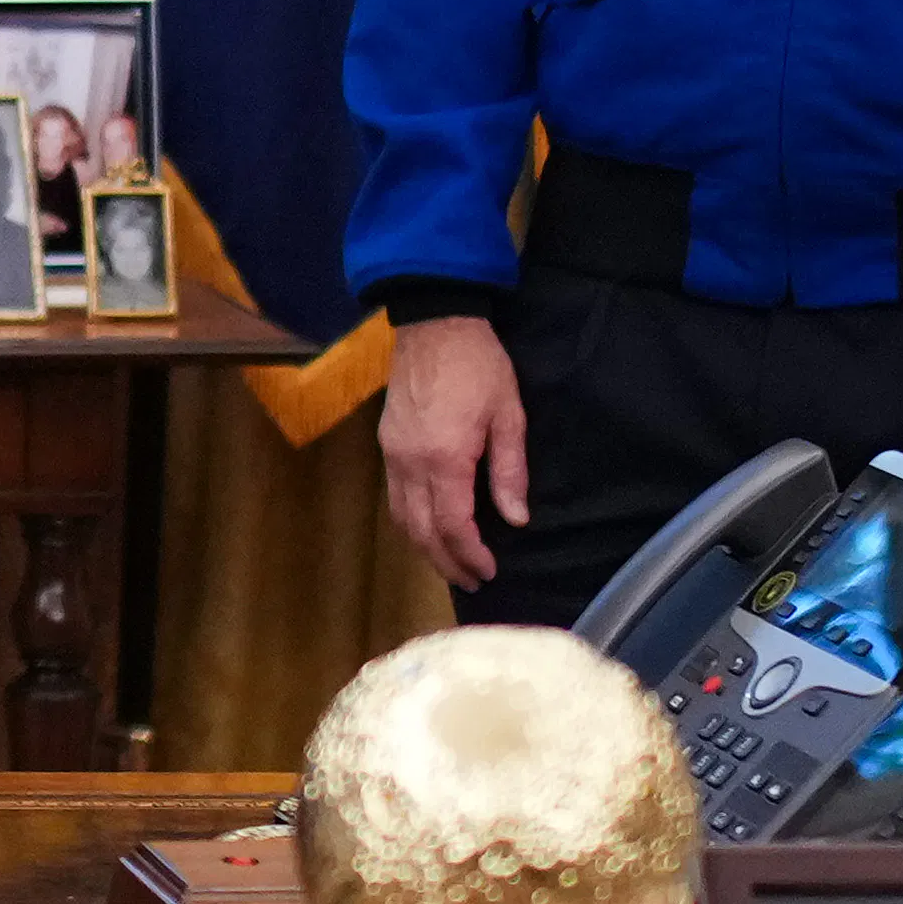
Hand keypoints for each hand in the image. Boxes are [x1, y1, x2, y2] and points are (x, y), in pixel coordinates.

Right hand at [379, 312, 528, 591]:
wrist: (434, 322)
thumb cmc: (480, 366)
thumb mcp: (509, 415)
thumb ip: (510, 471)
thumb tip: (516, 519)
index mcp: (444, 459)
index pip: (452, 524)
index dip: (470, 554)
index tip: (488, 571)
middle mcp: (410, 463)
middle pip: (420, 530)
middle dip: (446, 561)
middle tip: (472, 581)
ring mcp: (392, 454)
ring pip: (401, 517)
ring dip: (424, 546)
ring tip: (450, 562)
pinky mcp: (387, 444)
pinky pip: (393, 497)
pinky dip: (410, 522)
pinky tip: (428, 527)